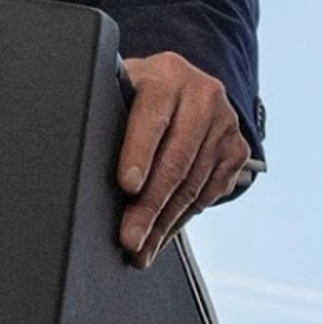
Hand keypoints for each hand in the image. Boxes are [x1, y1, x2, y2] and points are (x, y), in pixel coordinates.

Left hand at [117, 52, 249, 267]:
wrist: (183, 84)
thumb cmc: (139, 92)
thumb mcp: (122, 88)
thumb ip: (110, 113)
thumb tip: (85, 159)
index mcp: (165, 76)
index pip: (151, 119)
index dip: (138, 154)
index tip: (127, 186)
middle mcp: (202, 96)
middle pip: (174, 161)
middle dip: (150, 207)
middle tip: (130, 238)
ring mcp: (225, 124)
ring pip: (193, 184)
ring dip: (165, 223)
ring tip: (142, 247)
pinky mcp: (237, 149)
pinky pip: (209, 193)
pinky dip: (183, 218)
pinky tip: (164, 233)